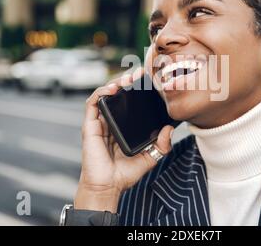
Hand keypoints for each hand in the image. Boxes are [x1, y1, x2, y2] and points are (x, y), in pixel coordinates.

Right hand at [74, 68, 173, 211]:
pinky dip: (102, 92)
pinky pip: (93, 103)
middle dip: (127, 80)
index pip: (129, 102)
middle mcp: (111, 121)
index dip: (137, 89)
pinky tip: (113, 89)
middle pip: (117, 94)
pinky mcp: (90, 125)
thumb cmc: (125, 174)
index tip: (148, 80)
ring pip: (105, 94)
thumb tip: (170, 129)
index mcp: (123, 126)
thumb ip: (162, 145)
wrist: (108, 186)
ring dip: (115, 82)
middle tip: (139, 74)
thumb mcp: (150, 157)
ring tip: (128, 79)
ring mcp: (100, 122)